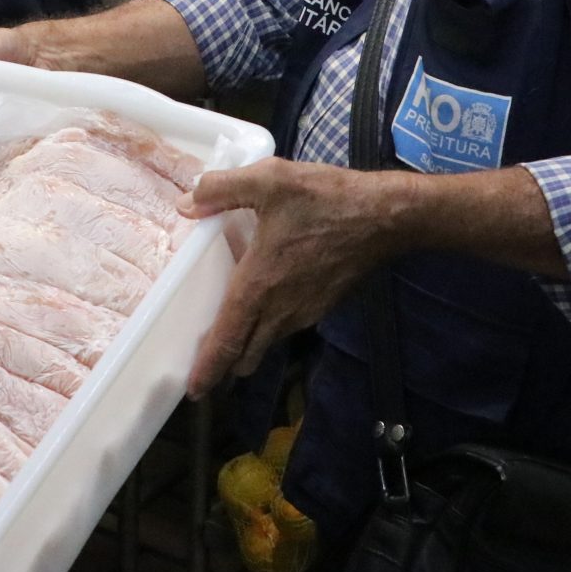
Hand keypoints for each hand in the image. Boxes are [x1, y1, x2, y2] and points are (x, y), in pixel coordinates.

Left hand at [178, 158, 399, 398]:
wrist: (385, 216)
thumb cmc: (325, 200)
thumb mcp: (268, 180)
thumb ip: (221, 189)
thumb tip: (185, 204)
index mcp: (259, 287)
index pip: (228, 341)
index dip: (209, 368)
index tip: (193, 390)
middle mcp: (280, 309)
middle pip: (247, 354)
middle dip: (224, 366)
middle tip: (203, 365)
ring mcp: (305, 311)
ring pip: (268, 341)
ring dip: (248, 345)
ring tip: (229, 332)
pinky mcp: (323, 304)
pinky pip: (287, 326)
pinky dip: (269, 327)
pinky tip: (264, 300)